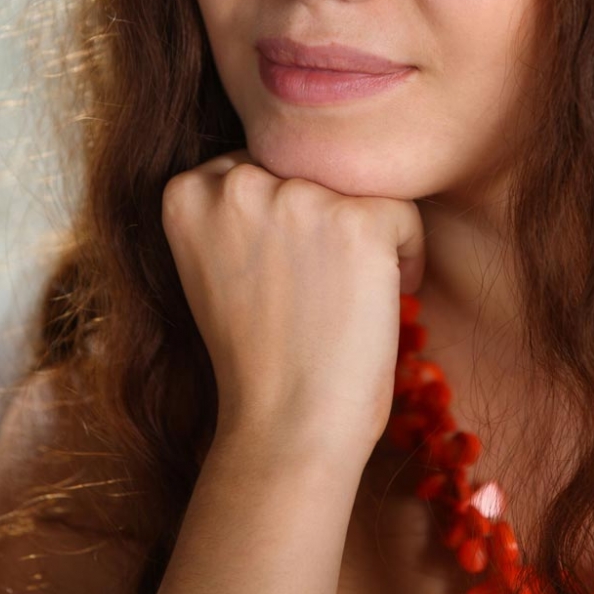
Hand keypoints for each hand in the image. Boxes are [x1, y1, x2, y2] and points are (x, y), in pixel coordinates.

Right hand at [162, 150, 425, 462]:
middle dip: (324, 219)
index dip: (285, 218)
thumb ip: (238, 205)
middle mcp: (234, 181)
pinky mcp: (356, 220)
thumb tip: (299, 162)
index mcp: (186, 190)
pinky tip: (384, 299)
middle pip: (309, 168)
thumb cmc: (257, 355)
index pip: (261, 165)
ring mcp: (296, 197)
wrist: (284, 430)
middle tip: (319, 287)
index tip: (286, 271)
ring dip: (363, 235)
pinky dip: (407, 255)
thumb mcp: (217, 262)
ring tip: (344, 295)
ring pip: (356, 186)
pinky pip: (404, 214)